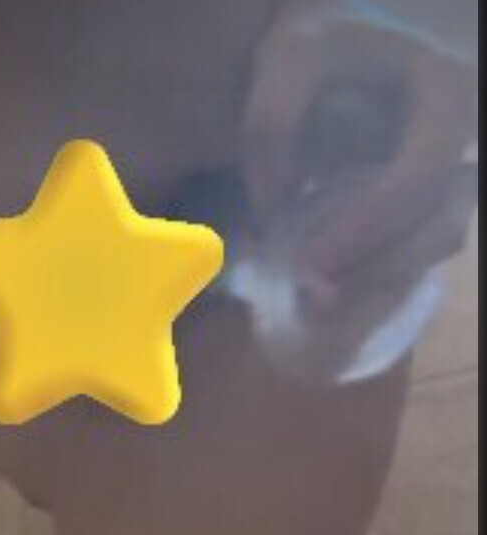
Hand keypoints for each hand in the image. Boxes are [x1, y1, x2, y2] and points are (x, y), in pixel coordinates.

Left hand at [243, 3, 477, 278]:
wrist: (362, 27)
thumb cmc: (330, 33)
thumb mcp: (293, 55)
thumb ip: (273, 122)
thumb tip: (275, 208)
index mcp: (446, 97)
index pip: (418, 183)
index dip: (368, 232)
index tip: (307, 267)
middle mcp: (461, 142)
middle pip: (441, 229)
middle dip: (377, 274)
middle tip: (311, 303)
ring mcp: (450, 173)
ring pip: (435, 247)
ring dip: (378, 284)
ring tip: (313, 305)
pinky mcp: (426, 198)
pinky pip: (415, 249)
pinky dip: (374, 273)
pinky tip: (326, 285)